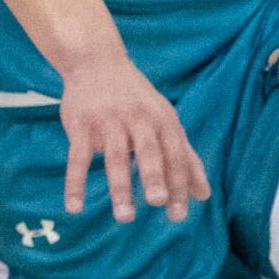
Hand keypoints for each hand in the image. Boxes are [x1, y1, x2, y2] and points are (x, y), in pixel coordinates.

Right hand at [58, 48, 210, 223]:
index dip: (178, 183)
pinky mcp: (81, 125)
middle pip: (149, 150)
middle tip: (158, 203)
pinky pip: (78, 157)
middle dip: (154, 177)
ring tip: (125, 216)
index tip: (179, 214)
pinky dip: (75, 183)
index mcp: (162, 120)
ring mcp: (108, 121)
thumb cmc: (136, 99)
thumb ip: (185, 156)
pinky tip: (75, 207)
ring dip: (120, 187)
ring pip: (115, 156)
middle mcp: (138, 118)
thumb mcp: (165, 120)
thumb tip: (203, 195)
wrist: (96, 62)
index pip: (175, 154)